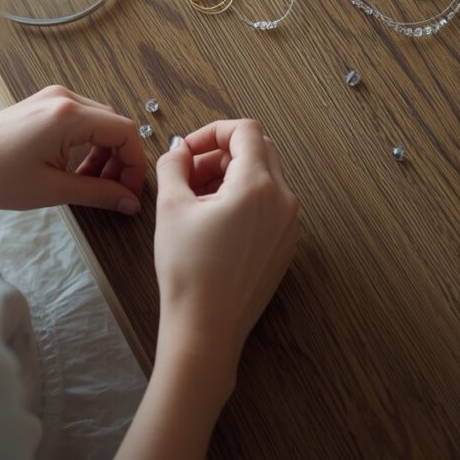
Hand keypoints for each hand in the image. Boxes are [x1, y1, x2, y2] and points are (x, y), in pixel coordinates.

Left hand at [0, 85, 145, 212]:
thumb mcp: (51, 190)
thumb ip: (97, 194)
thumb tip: (128, 202)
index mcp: (69, 116)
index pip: (126, 132)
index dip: (134, 165)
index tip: (129, 192)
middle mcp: (65, 98)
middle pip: (116, 125)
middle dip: (120, 161)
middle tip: (112, 192)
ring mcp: (54, 98)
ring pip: (100, 123)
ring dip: (104, 154)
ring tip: (91, 183)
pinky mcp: (44, 104)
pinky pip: (82, 120)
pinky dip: (88, 144)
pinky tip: (75, 169)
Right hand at [153, 120, 299, 394]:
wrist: (205, 329)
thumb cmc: (188, 271)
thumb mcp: (170, 207)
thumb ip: (173, 165)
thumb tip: (179, 150)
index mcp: (258, 186)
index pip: (246, 131)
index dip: (213, 131)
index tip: (189, 149)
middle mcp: (283, 201)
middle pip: (258, 150)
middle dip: (220, 154)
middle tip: (189, 173)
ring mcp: (289, 225)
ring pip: (264, 178)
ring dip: (230, 177)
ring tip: (195, 200)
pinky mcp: (285, 245)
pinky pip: (269, 205)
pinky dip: (243, 200)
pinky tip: (213, 222)